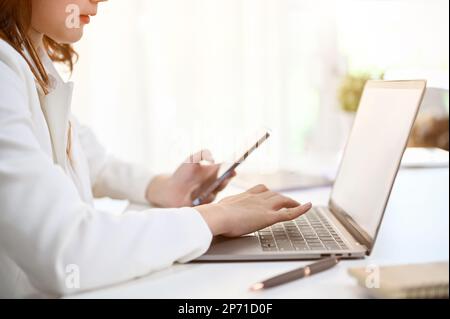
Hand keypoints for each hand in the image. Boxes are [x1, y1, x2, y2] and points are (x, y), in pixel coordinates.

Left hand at [146, 150, 235, 207]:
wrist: (170, 190)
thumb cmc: (181, 174)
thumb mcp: (191, 159)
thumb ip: (203, 154)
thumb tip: (213, 160)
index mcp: (213, 172)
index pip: (226, 170)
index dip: (231, 169)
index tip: (233, 168)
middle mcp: (214, 184)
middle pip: (224, 181)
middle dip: (226, 179)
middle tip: (227, 175)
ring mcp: (210, 194)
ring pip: (217, 191)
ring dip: (219, 187)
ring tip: (220, 181)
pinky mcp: (205, 204)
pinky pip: (208, 201)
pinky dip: (208, 197)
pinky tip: (207, 193)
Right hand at [195, 184, 311, 236]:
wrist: (217, 217)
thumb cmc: (213, 216)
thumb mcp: (216, 210)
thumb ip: (218, 212)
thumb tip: (208, 216)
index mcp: (243, 196)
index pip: (259, 190)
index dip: (266, 192)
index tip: (268, 193)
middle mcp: (255, 197)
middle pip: (272, 193)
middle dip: (281, 197)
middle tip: (287, 201)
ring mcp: (263, 206)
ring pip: (282, 200)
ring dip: (291, 202)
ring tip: (298, 205)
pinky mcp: (269, 216)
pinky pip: (289, 212)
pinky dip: (301, 209)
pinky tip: (308, 207)